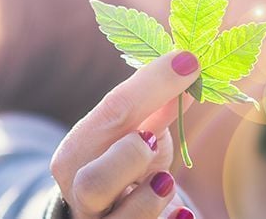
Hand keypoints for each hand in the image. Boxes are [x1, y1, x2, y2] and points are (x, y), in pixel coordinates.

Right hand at [50, 50, 200, 218]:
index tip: (188, 62)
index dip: (153, 85)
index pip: (112, 114)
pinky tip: (182, 213)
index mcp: (76, 155)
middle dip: (128, 157)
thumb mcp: (137, 134)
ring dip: (151, 197)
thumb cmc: (126, 167)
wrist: (110, 215)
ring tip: (167, 180)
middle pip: (94, 182)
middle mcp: (80, 195)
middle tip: (154, 139)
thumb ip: (157, 106)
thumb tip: (188, 65)